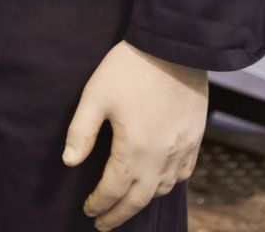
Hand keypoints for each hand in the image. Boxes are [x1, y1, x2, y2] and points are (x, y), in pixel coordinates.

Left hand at [62, 41, 206, 229]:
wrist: (174, 49)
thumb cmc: (128, 70)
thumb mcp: (94, 97)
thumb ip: (81, 132)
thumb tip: (69, 163)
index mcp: (134, 149)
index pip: (114, 188)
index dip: (99, 203)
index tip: (88, 211)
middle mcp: (162, 157)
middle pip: (140, 199)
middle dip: (119, 214)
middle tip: (103, 224)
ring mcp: (182, 150)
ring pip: (162, 189)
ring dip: (143, 202)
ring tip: (126, 205)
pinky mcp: (195, 140)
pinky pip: (183, 174)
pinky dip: (167, 186)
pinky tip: (157, 184)